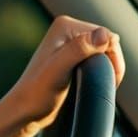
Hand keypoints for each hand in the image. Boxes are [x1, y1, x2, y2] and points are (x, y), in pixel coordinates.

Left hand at [6, 15, 123, 135]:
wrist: (25, 110)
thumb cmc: (36, 93)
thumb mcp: (58, 70)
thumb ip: (78, 49)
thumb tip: (104, 34)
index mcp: (65, 26)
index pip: (107, 36)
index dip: (112, 58)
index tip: (104, 78)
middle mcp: (68, 30)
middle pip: (107, 44)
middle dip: (110, 64)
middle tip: (99, 84)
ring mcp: (70, 43)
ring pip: (105, 53)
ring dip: (106, 69)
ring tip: (93, 85)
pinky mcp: (73, 57)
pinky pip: (98, 60)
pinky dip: (101, 71)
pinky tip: (92, 83)